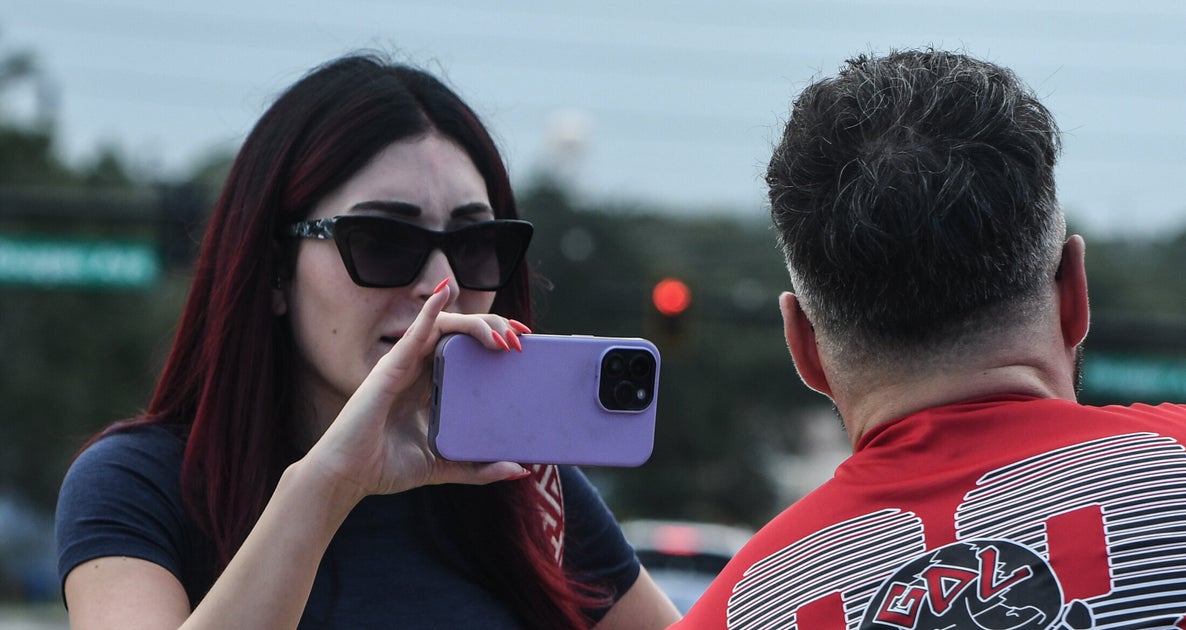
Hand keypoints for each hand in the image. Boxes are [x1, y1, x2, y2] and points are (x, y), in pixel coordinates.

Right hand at [303, 280, 528, 503]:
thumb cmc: (386, 467)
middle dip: (493, 326)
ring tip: (500, 335)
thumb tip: (520, 470)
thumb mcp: (444, 466)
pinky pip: (414, 332)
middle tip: (520, 337)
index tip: (523, 343)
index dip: (495, 339)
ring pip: (444, 327)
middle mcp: (419, 370)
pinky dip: (429, 310)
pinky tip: (443, 293)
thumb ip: (478, 468)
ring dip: (475, 323)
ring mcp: (404, 365)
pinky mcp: (390, 367)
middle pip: (461, 334)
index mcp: (432, 386)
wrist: (348, 476)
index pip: (468, 350)